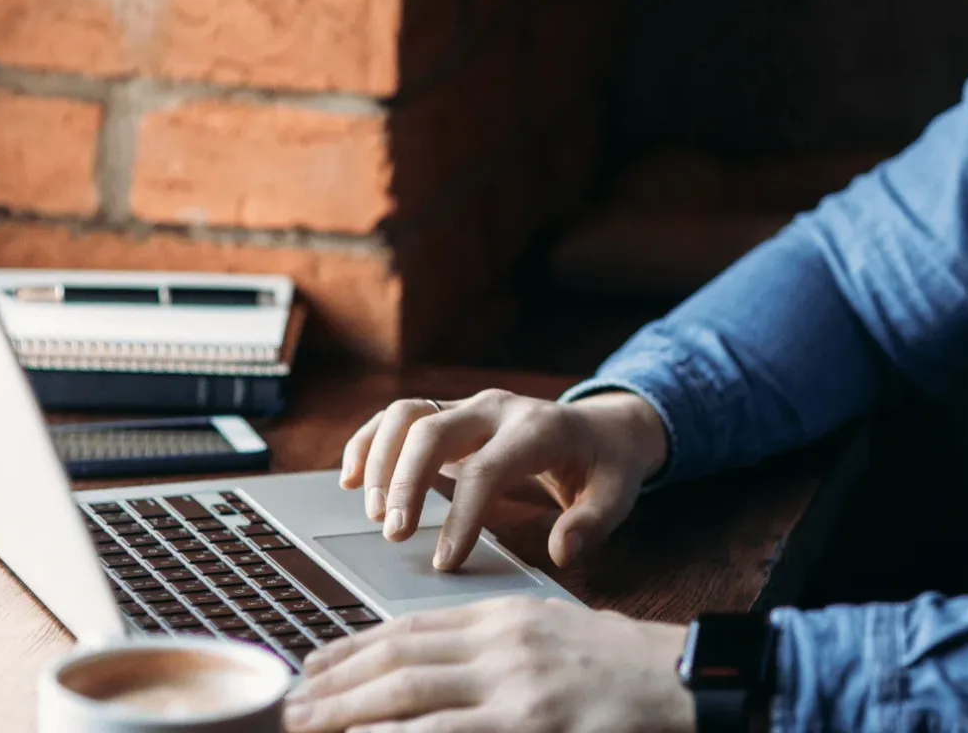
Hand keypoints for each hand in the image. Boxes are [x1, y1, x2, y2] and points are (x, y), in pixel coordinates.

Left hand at [283, 596, 692, 732]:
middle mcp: (502, 644)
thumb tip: (434, 670)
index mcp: (506, 617)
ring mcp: (516, 686)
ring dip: (347, 714)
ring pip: (410, 696)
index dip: (354, 646)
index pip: (412, 628)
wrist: (684, 681)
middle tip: (288, 704)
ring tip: (304, 724)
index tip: (313, 665)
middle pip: (399, 659)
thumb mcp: (551, 636)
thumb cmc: (620, 667)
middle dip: (335, 682)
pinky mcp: (532, 723)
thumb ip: (494, 647)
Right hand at [341, 390, 667, 570]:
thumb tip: (562, 551)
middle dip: (404, 482)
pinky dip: (368, 442)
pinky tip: (349, 479)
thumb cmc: (606, 466)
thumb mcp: (618, 494)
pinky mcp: (450, 415)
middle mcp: (497, 409)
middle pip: (433, 431)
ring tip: (371, 513)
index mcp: (539, 429)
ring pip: (406, 414)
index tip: (446, 560)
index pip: (488, 468)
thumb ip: (593, 522)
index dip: (461, 515)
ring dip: (379, 460)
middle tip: (392, 535)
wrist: (604, 427)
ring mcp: (469, 408)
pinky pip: (397, 417)